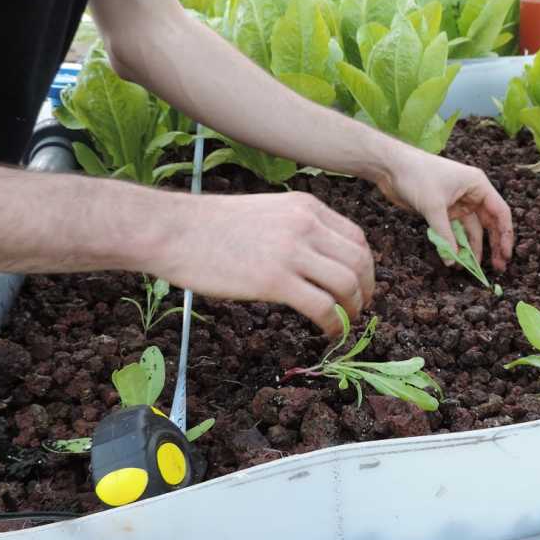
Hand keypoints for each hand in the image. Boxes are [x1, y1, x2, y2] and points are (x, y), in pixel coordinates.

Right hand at [149, 191, 373, 335]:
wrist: (174, 230)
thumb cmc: (210, 225)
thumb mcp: (266, 212)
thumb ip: (296, 229)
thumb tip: (316, 259)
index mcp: (306, 206)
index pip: (356, 237)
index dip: (365, 267)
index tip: (360, 285)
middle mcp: (306, 224)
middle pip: (359, 261)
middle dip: (366, 290)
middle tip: (360, 309)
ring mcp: (292, 251)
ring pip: (347, 285)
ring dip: (353, 309)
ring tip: (345, 324)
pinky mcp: (275, 280)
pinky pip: (324, 307)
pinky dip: (335, 324)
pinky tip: (329, 333)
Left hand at [375, 146, 513, 269]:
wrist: (391, 167)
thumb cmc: (416, 176)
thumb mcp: (434, 207)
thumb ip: (445, 236)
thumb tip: (452, 261)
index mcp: (477, 185)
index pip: (500, 212)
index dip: (506, 235)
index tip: (506, 255)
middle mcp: (471, 194)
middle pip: (488, 224)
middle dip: (492, 245)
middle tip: (496, 267)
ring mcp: (457, 203)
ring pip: (471, 230)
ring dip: (471, 249)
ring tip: (471, 268)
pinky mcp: (443, 211)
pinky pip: (454, 232)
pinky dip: (455, 245)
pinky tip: (455, 259)